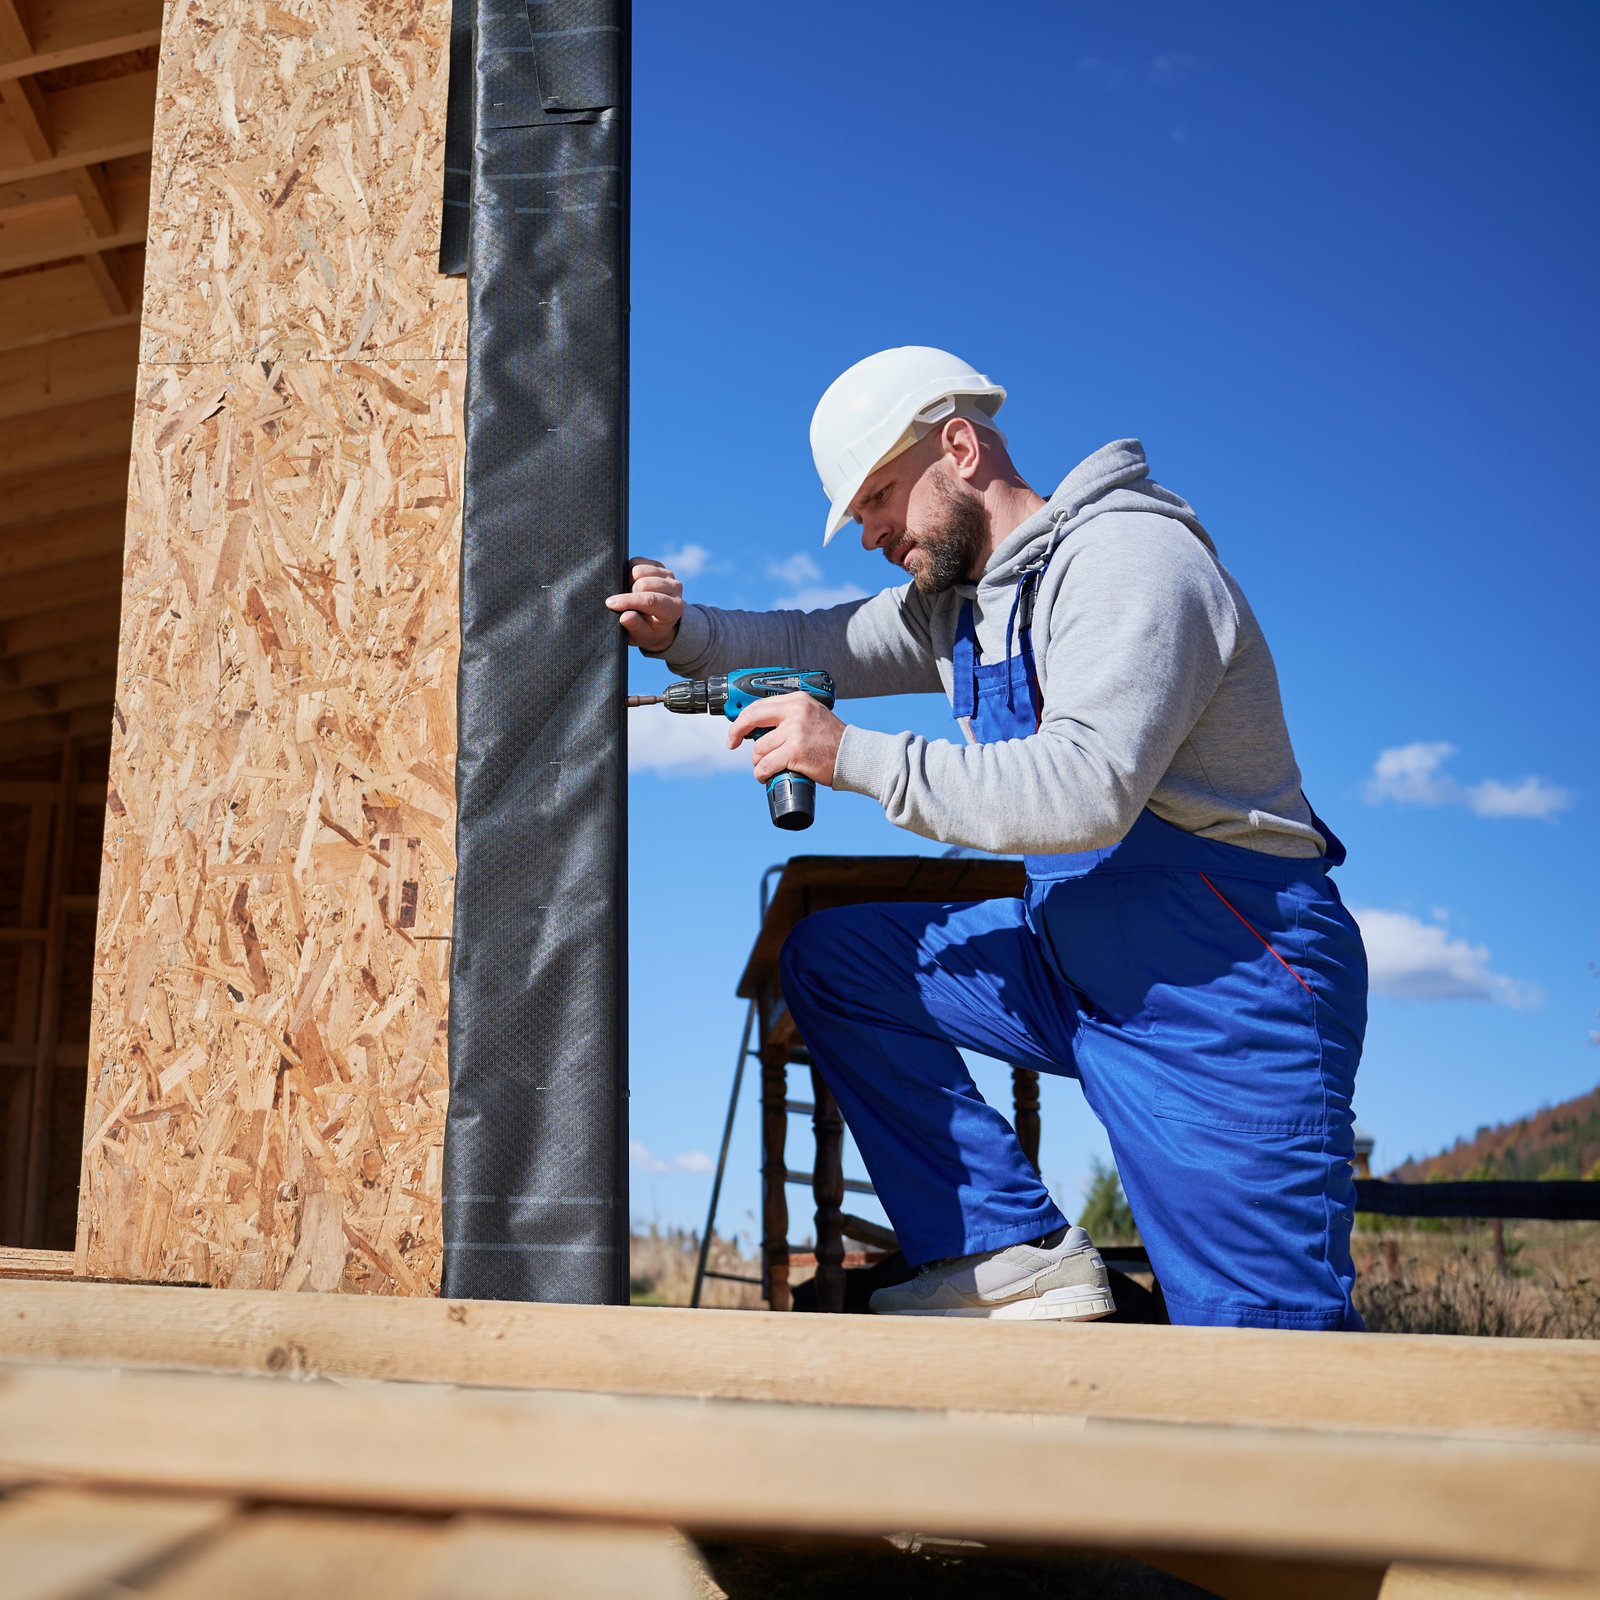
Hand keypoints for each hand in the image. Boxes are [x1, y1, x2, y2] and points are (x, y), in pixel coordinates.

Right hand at [605, 557, 683, 651]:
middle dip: (627, 592)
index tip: (610, 604)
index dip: (628, 601)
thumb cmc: (649, 629)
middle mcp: (675, 588)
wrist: (659, 619)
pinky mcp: (658, 565)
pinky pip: (637, 562)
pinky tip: (629, 583)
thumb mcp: (641, 635)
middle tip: (621, 603)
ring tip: (627, 593)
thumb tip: (625, 617)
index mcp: (674, 608)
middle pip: (643, 583)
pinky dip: (628, 571)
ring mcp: (668, 574)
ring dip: (627, 581)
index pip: (650, 600)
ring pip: (639, 570)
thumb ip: (635, 627)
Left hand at [726, 693, 844, 787]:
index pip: (759, 705)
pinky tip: (766, 775)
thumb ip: (789, 715)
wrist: (853, 755)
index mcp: (798, 701)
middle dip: (736, 733)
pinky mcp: (795, 753)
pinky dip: (762, 773)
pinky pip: (765, 765)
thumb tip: (758, 726)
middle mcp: (795, 712)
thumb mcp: (812, 716)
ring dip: (758, 761)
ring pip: (758, 748)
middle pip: (751, 719)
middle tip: (732, 743)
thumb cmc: (832, 740)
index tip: (736, 729)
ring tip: (768, 766)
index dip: (742, 718)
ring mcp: (795, 732)